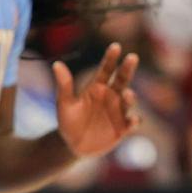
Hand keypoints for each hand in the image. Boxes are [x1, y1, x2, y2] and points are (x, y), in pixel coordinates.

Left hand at [52, 43, 142, 157]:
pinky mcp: (123, 127)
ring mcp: (119, 111)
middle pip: (122, 79)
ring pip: (129, 100)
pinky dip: (135, 120)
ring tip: (127, 94)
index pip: (106, 69)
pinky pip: (132, 122)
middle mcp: (111, 96)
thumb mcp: (64, 104)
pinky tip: (133, 120)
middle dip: (128, 69)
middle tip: (132, 57)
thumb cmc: (68, 121)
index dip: (111, 58)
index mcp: (97, 87)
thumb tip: (56, 64)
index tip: (116, 46)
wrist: (72, 145)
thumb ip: (64, 85)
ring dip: (130, 96)